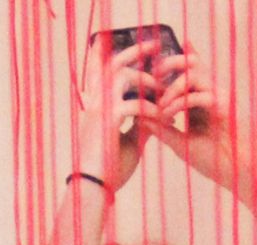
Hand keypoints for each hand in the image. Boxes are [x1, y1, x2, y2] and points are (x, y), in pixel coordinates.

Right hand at [73, 36, 171, 189]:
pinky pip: (132, 104)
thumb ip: (141, 125)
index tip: (136, 47)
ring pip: (120, 76)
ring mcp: (98, 111)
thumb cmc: (109, 168)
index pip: (103, 71)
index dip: (118, 54)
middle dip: (134, 52)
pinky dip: (151, 108)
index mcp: (98, 106)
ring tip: (161, 89)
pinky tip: (162, 117)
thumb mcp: (130, 142)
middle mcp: (95, 103)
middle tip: (155, 44)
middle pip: (112, 64)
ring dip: (144, 79)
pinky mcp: (107, 123)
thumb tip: (158, 115)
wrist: (94, 189)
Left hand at [143, 54, 256, 194]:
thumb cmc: (216, 160)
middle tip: (153, 77)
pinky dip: (181, 102)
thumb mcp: (181, 143)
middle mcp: (210, 93)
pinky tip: (170, 115)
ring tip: (162, 105)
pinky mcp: (226, 106)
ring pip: (193, 74)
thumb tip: (140, 116)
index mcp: (200, 98)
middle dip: (168, 64)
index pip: (186, 70)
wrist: (241, 174)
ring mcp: (219, 97)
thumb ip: (162, 129)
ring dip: (172, 87)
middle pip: (190, 61)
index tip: (151, 61)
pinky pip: (201, 95)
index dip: (171, 59)